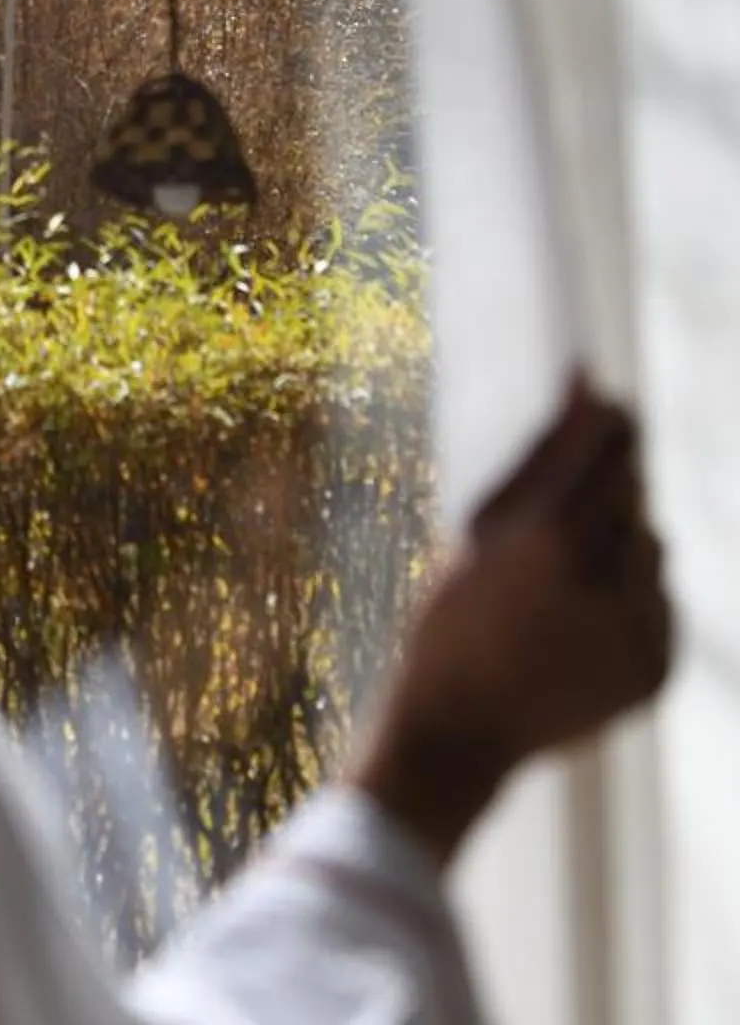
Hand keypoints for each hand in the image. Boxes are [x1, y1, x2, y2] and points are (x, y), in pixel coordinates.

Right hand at [350, 377, 672, 865]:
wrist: (460, 730)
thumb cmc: (451, 614)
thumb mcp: (481, 525)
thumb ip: (543, 453)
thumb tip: (587, 381)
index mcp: (555, 540)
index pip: (613, 449)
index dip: (612, 423)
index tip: (610, 408)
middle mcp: (607, 586)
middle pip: (634, 497)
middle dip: (608, 488)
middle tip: (565, 509)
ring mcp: (638, 636)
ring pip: (651, 550)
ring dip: (619, 546)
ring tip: (563, 577)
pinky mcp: (657, 673)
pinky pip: (660, 605)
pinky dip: (630, 601)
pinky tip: (579, 621)